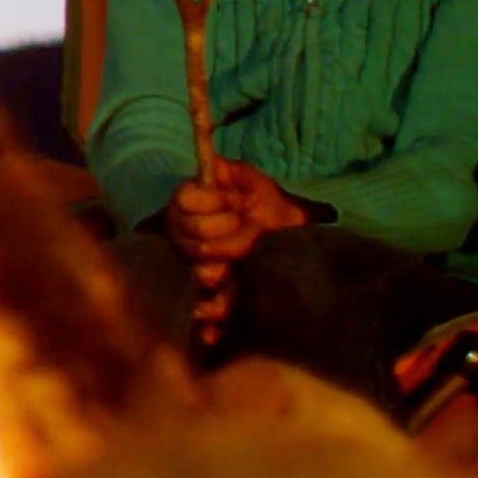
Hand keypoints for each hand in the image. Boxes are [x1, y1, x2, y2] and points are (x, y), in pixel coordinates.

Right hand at [160, 156, 312, 306]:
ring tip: (248, 257)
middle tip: (251, 228)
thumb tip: (209, 160)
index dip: (212, 202)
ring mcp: (195, 266)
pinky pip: (205, 307)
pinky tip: (219, 318)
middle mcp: (185, 235)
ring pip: (201, 268)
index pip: (184, 200)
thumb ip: (231, 172)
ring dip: (230, 261)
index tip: (235, 201)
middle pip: (194, 235)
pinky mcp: (211, 296)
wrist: (293, 245)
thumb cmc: (272, 211)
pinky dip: (211, 314)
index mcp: (192, 206)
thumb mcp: (256, 184)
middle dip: (230, 232)